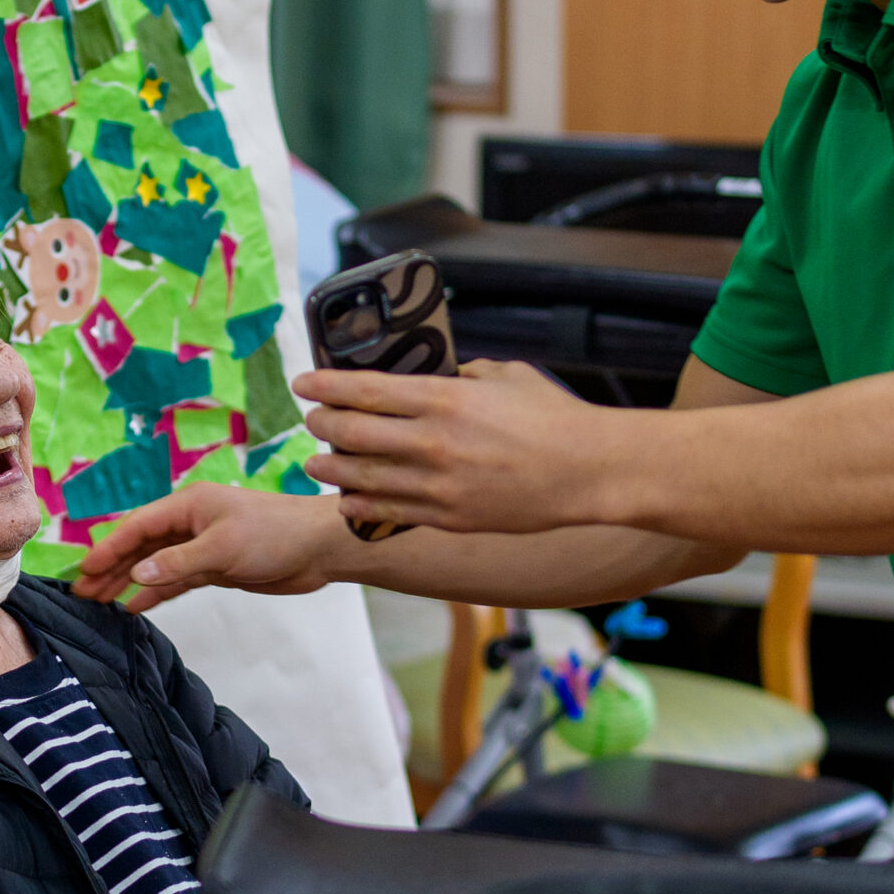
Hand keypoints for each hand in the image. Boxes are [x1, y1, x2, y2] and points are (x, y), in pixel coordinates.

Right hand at [70, 486, 350, 610]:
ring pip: (155, 566)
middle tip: (82, 592)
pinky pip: (176, 580)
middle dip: (111, 569)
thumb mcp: (223, 548)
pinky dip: (156, 592)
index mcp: (188, 506)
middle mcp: (190, 523)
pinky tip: (135, 606)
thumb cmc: (275, 535)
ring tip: (99, 601)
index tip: (84, 569)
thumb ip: (178, 563)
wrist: (318, 548)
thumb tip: (136, 573)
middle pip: (141, 547)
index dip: (108, 548)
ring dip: (128, 582)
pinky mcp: (216, 568)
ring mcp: (202, 546)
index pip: (137, 527)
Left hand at [298, 362, 627, 535]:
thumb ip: (461, 376)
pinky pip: (387, 513)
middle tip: (313, 420)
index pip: (364, 389)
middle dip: (322, 425)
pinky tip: (347, 499)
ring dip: (331, 469)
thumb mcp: (504, 377)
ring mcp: (438, 485)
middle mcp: (433, 442)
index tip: (304, 382)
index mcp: (445, 399)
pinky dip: (359, 505)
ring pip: (361, 478)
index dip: (325, 385)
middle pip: (352, 433)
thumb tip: (433, 376)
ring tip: (318, 463)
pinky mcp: (449, 518)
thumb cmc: (553, 418)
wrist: (590, 472)